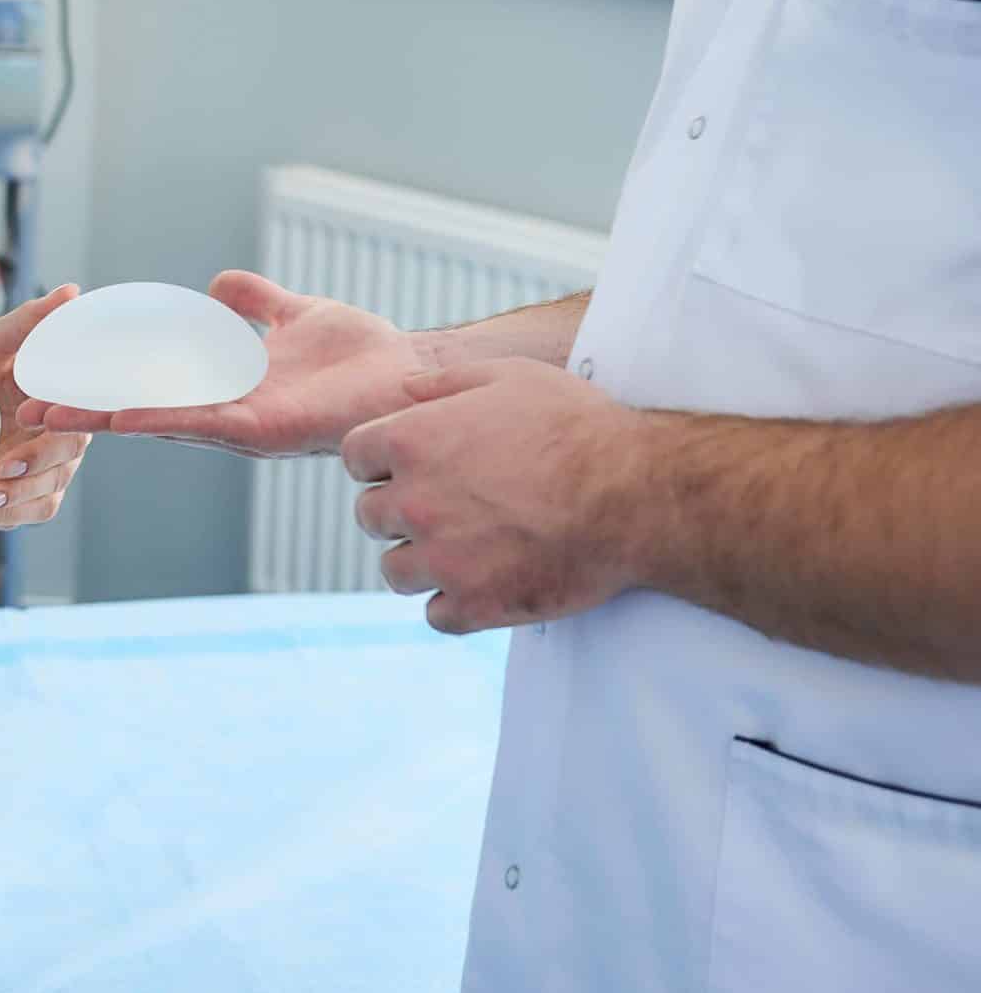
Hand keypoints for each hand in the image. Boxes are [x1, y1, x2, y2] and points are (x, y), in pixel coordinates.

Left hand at [0, 285, 93, 528]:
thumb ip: (26, 324)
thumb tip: (72, 292)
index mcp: (46, 394)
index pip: (78, 412)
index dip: (61, 423)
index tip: (27, 418)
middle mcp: (43, 430)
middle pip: (68, 458)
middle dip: (37, 468)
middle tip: (2, 468)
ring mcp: (25, 465)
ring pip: (47, 493)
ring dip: (17, 500)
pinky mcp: (3, 493)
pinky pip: (21, 515)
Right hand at [27, 271, 436, 457]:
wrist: (414, 376)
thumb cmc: (365, 355)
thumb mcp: (295, 314)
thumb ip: (255, 302)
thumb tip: (214, 285)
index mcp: (226, 386)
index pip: (152, 381)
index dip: (106, 377)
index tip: (60, 370)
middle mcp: (224, 412)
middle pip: (139, 407)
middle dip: (84, 408)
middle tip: (28, 405)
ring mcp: (240, 425)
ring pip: (154, 419)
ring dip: (101, 416)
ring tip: (49, 413)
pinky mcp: (263, 429)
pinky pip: (199, 422)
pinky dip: (156, 418)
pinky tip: (116, 416)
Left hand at [343, 359, 649, 634]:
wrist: (636, 494)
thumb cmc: (578, 427)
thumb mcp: (509, 377)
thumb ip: (444, 381)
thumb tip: (402, 389)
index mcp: (411, 442)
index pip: (356, 457)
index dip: (383, 462)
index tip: (415, 467)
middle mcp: (413, 501)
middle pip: (370, 515)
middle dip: (401, 511)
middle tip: (450, 508)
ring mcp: (441, 558)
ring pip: (395, 570)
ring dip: (422, 562)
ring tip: (467, 550)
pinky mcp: (475, 604)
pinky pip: (437, 615)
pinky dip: (456, 605)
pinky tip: (486, 584)